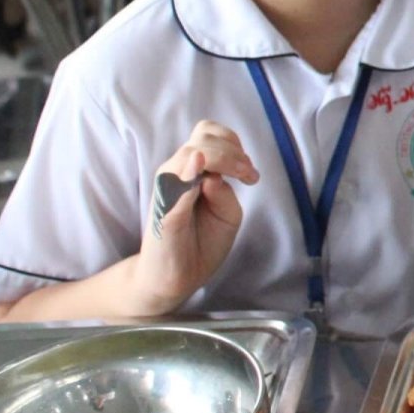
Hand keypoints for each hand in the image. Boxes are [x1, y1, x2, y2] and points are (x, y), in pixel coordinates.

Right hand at [131, 121, 258, 314]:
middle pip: (202, 137)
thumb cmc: (203, 241)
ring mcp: (168, 189)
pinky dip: (187, 172)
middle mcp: (177, 173)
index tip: (249, 172)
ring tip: (243, 178)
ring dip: (222, 159)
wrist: (177, 277)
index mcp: (193, 171)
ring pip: (190, 153)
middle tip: (249, 176)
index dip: (232, 143)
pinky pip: (173, 185)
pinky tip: (198, 168)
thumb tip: (215, 176)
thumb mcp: (228, 215)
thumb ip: (225, 192)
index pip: (208, 135)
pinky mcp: (164, 210)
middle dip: (233, 151)